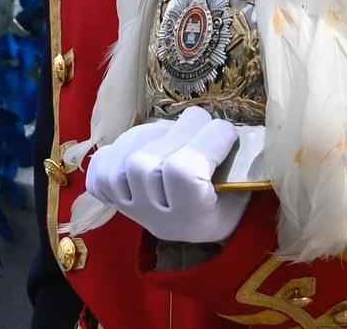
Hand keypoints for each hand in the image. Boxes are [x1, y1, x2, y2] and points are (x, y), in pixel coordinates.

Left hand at [83, 108, 249, 245]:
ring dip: (153, 133)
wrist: (189, 224)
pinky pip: (103, 160)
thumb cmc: (222, 203)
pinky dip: (119, 147)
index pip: (184, 171)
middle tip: (202, 123)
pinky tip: (140, 149)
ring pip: (126, 154)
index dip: (208, 140)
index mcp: (192, 220)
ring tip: (173, 136)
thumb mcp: (240, 194)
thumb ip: (237, 166)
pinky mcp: (109, 195)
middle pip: (151, 159)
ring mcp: (127, 206)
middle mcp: (154, 217)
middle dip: (183, 128)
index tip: (226, 131)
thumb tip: (243, 129)